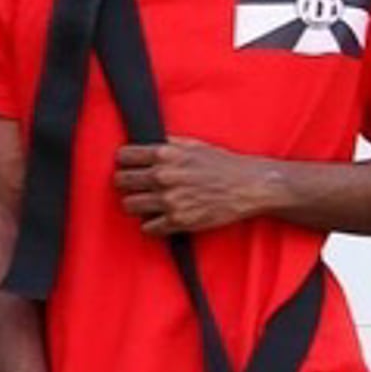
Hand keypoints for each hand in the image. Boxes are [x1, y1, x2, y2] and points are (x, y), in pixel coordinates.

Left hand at [113, 138, 284, 238]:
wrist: (249, 186)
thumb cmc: (224, 164)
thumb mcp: (194, 145)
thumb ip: (167, 145)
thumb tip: (144, 144)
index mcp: (166, 154)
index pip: (123, 157)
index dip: (125, 162)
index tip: (128, 166)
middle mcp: (164, 176)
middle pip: (121, 182)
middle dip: (127, 183)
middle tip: (136, 186)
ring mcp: (169, 200)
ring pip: (129, 205)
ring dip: (136, 204)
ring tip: (147, 202)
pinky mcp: (178, 221)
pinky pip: (147, 227)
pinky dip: (152, 224)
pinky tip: (160, 217)